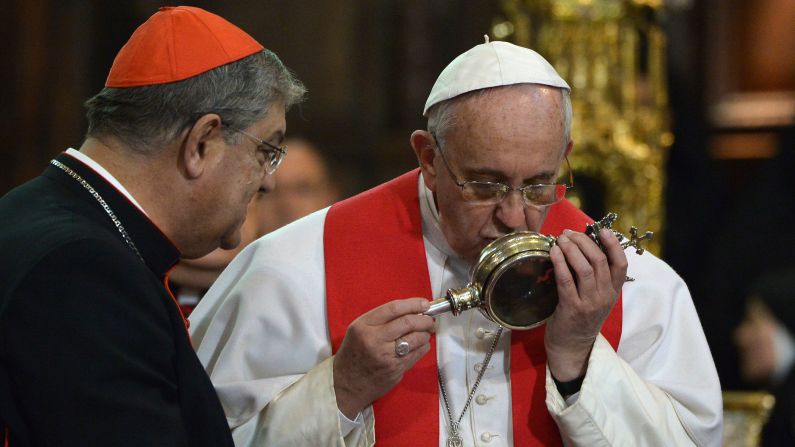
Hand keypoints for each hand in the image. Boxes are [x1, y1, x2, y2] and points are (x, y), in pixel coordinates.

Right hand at [333, 298, 434, 418]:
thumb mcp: (358, 330)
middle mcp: (374, 340)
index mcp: (364, 326)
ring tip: (426, 332)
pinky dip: (423, 347)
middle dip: (425, 319)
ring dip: (426, 333)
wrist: (345, 384)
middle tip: (430, 319)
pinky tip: (421, 345)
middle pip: (408, 322)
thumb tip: (411, 311)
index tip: (424, 304)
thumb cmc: (353, 354)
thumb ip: (381, 319)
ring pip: (416, 339)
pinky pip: (417, 354)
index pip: (394, 308)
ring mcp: (386, 356)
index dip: (413, 304)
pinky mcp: (395, 370)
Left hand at [544, 228, 627, 381]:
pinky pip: (566, 280)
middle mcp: (605, 296)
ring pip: (585, 268)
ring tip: (560, 239)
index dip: (613, 244)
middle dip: (584, 241)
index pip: (621, 264)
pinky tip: (553, 252)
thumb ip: (594, 276)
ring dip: (572, 249)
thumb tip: (580, 246)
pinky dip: (560, 263)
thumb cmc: (580, 317)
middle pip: (600, 260)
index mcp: (613, 292)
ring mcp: (589, 303)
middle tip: (568, 233)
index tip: (601, 229)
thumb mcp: (595, 297)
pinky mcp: (572, 308)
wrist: (571, 347)